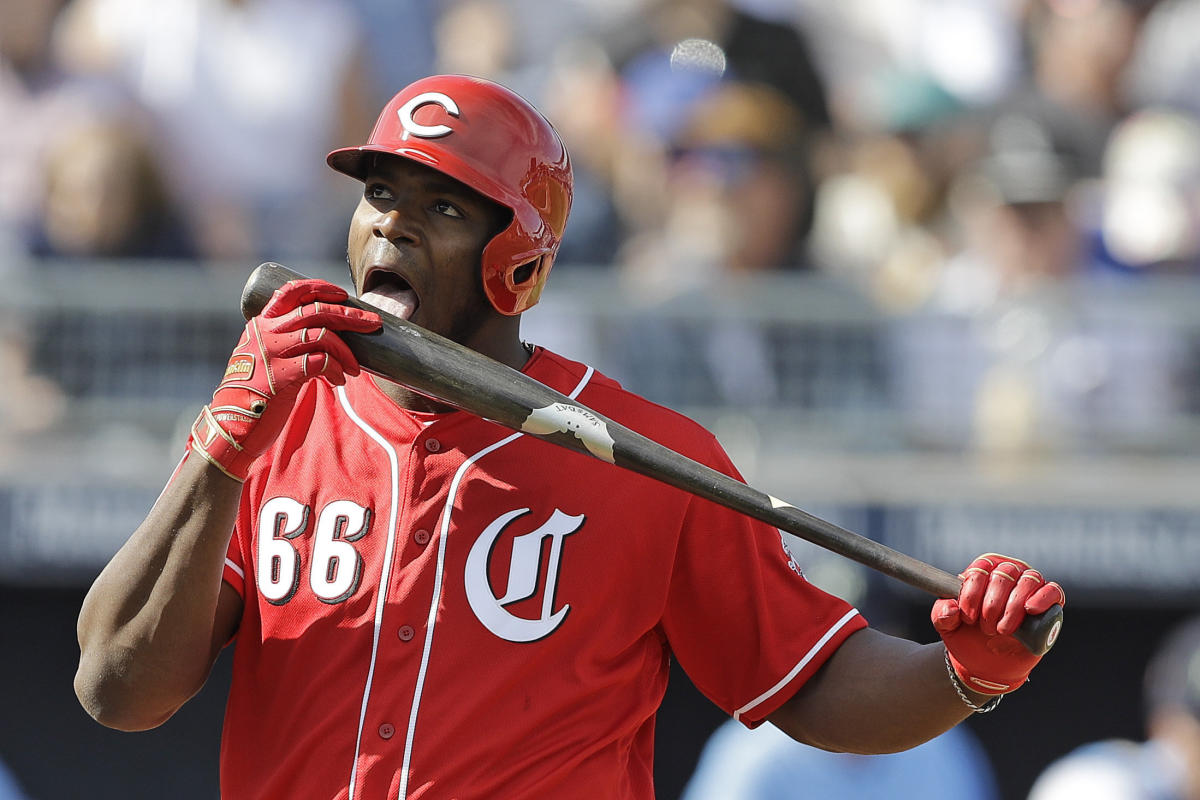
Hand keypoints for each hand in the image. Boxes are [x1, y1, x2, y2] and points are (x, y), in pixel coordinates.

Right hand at [189, 279, 380, 479]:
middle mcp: (266, 333)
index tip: (341, 293)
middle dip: (350, 315)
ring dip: (346, 352)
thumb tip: (328, 338)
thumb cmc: (254, 394)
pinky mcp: (281, 376)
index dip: (319, 288)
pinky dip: (336, 370)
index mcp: (261, 324)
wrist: (229, 425)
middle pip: (315, 311)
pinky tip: (339, 381)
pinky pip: (320, 363)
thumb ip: (287, 345)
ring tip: (355, 369)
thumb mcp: (264, 359)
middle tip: (373, 322)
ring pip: (322, 335)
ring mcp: (272, 353)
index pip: (290, 292)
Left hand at [932, 553, 1064, 694]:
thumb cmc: (967, 636)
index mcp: (983, 570)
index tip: (968, 617)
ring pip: (1028, 581)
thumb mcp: (946, 625)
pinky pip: (1053, 591)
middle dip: (992, 604)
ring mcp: (1030, 587)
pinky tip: (1030, 609)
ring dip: (1013, 607)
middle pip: (1004, 574)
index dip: (973, 593)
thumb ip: (942, 613)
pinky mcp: (1049, 605)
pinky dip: (1043, 598)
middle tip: (985, 627)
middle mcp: (1008, 572)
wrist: (985, 664)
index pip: (981, 568)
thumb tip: (951, 608)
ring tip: (1002, 630)